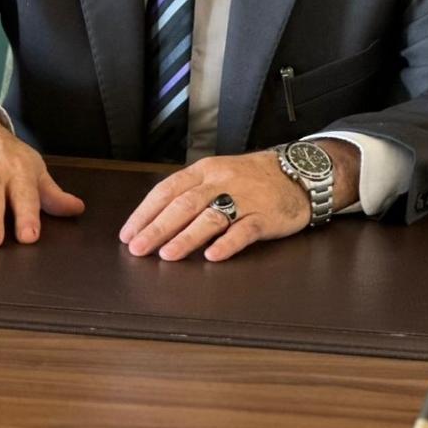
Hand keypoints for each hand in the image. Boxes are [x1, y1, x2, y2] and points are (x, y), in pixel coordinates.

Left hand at [118, 142, 359, 261]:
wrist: (299, 173)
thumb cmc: (251, 179)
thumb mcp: (218, 174)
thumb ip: (191, 192)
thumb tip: (154, 218)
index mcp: (204, 171)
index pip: (167, 190)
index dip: (145, 212)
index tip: (128, 233)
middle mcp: (221, 181)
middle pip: (183, 205)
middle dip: (157, 228)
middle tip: (138, 248)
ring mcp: (244, 198)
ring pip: (210, 217)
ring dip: (185, 237)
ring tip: (167, 255)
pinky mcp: (265, 215)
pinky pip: (244, 230)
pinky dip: (227, 243)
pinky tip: (212, 256)